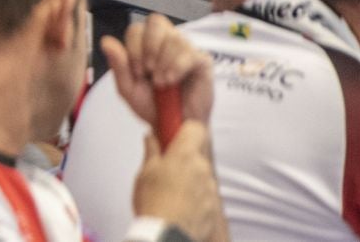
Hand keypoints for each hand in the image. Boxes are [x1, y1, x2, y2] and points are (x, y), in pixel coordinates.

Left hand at [104, 13, 215, 128]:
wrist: (174, 127)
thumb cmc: (152, 105)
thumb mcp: (129, 88)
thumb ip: (118, 65)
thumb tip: (105, 40)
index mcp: (146, 45)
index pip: (137, 28)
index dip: (134, 48)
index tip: (137, 72)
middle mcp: (167, 42)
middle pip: (156, 21)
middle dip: (149, 47)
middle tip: (148, 72)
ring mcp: (186, 50)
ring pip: (174, 37)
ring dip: (163, 62)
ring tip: (162, 83)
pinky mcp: (202, 62)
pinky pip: (191, 52)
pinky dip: (177, 66)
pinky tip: (172, 81)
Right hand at [132, 120, 224, 241]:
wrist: (168, 236)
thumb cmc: (154, 205)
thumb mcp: (145, 173)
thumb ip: (151, 151)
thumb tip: (151, 139)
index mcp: (185, 155)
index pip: (196, 128)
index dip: (185, 129)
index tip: (173, 133)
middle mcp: (202, 169)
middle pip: (198, 153)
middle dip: (184, 156)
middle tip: (166, 165)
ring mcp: (211, 189)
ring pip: (202, 174)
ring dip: (190, 177)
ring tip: (171, 190)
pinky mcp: (214, 207)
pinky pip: (206, 194)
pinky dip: (196, 196)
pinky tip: (180, 204)